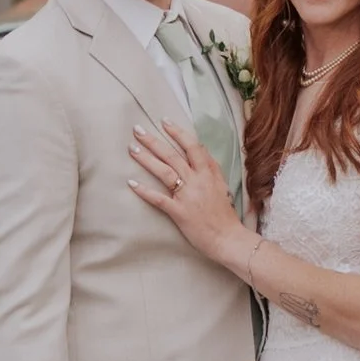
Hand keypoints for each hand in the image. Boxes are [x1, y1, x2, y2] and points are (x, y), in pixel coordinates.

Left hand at [129, 119, 245, 267]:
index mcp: (209, 173)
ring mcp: (187, 196)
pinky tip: (131, 183)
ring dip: (147, 159)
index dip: (178, 132)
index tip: (165, 122)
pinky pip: (158, 199)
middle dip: (154, 141)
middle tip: (138, 130)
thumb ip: (211, 169)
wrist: (228, 238)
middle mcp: (198, 181)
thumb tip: (202, 154)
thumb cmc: (226, 215)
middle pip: (173, 155)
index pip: (193, 146)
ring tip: (132, 148)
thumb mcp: (223, 186)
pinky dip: (144, 191)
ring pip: (164, 171)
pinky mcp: (179, 212)